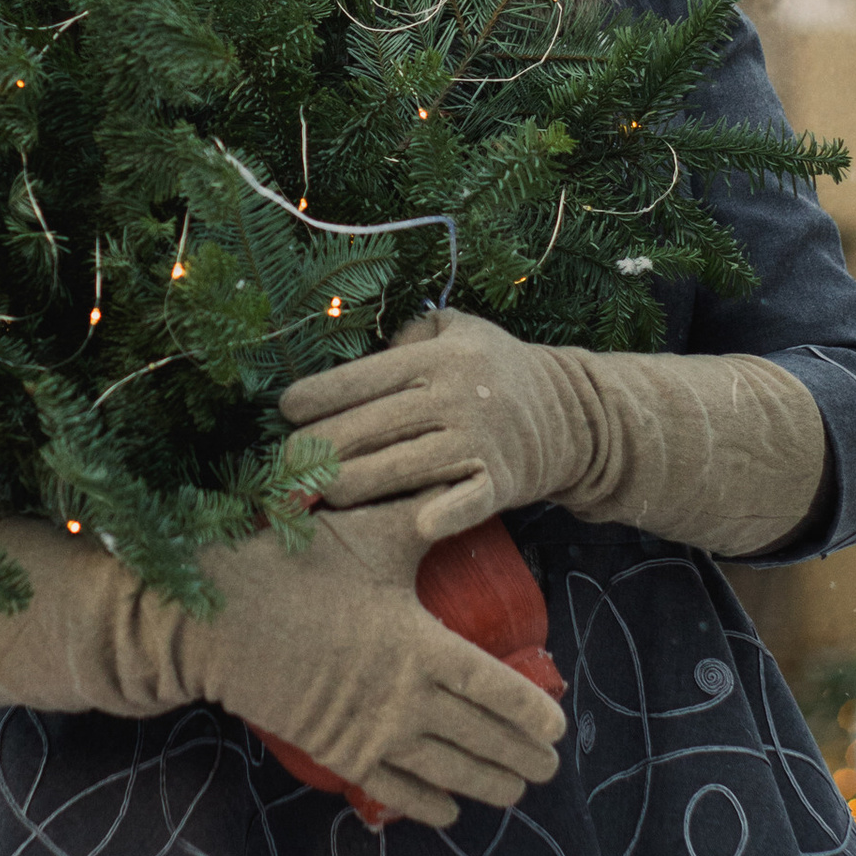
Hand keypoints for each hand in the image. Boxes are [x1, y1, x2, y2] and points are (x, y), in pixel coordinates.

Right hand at [169, 494, 563, 827]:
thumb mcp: (368, 534)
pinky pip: (392, 788)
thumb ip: (422, 518)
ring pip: (445, 771)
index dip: (532, 714)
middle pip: (480, 739)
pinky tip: (449, 811)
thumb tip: (464, 484)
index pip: (496, 690)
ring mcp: (369, 731)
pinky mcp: (335, 750)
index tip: (558, 727)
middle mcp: (403, 698)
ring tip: (515, 792)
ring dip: (487, 785)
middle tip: (550, 770)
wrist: (214, 618)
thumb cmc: (294, 565)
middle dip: (521, 758)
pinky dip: (426, 805)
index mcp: (420, 644)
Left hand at [281, 314, 830, 559]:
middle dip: (313, 453)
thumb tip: (358, 357)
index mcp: (436, 356)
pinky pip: (460, 503)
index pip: (358, 378)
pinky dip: (437, 515)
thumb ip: (408, 333)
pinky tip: (411, 525)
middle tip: (280, 470)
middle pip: (364, 430)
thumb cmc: (497, 369)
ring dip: (346, 489)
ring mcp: (476, 441)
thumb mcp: (460, 329)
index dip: (314, 398)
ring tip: (312, 499)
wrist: (576, 414)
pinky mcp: (499, 482)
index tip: (284, 412)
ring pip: (393, 470)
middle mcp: (452, 395)